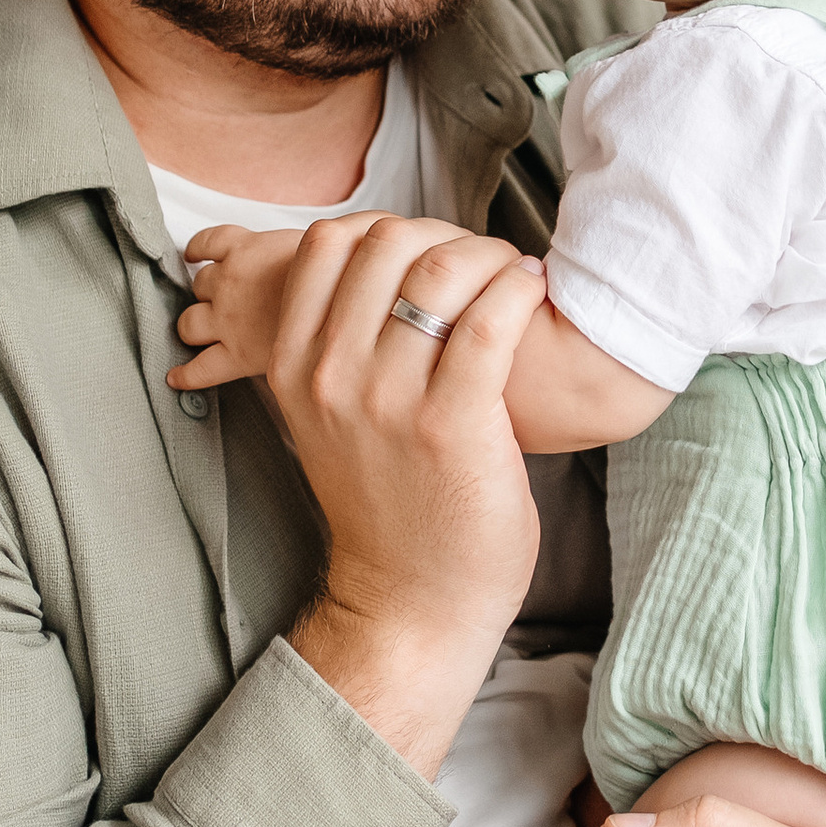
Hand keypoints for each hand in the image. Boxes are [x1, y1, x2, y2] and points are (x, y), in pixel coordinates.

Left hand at [169, 220, 357, 390]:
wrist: (349, 309)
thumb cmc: (347, 273)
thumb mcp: (327, 241)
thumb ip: (310, 244)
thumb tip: (344, 238)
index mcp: (247, 247)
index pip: (209, 241)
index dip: (199, 249)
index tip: (195, 254)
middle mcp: (229, 281)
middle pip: (200, 284)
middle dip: (209, 293)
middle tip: (227, 303)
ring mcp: (228, 320)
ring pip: (189, 323)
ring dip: (194, 326)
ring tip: (205, 334)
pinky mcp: (235, 355)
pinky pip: (199, 369)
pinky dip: (185, 374)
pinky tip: (177, 378)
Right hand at [270, 217, 550, 778]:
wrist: (410, 599)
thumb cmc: (388, 503)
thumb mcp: (328, 417)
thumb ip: (336, 344)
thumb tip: (378, 260)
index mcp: (294, 367)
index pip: (329, 244)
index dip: (389, 228)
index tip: (429, 252)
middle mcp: (331, 376)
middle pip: (386, 242)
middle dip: (445, 235)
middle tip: (483, 262)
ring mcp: (388, 400)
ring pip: (440, 270)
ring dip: (491, 258)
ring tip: (514, 278)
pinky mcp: (452, 424)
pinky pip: (489, 320)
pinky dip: (519, 292)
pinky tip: (531, 296)